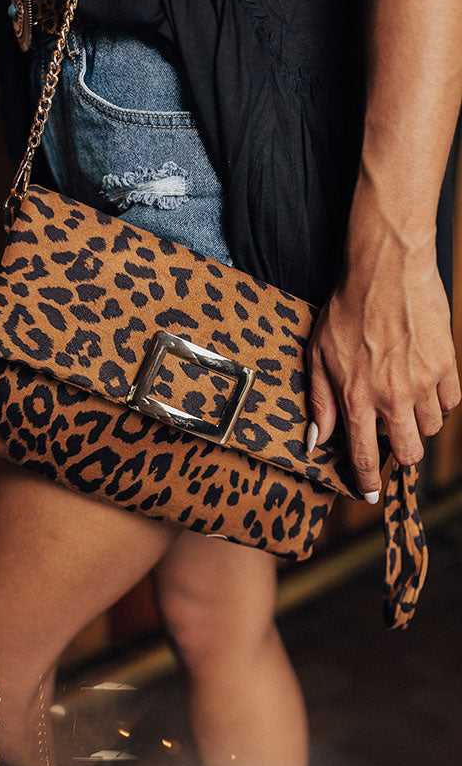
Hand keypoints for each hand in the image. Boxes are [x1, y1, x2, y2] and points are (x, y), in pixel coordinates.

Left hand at [306, 226, 460, 501]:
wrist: (386, 271)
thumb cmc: (346, 308)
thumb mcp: (318, 354)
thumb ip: (320, 401)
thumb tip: (316, 441)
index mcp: (357, 397)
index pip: (364, 456)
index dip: (365, 482)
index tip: (367, 495)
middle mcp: (393, 397)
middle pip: (409, 452)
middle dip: (400, 454)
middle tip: (392, 439)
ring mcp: (424, 382)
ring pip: (431, 429)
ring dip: (418, 424)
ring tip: (404, 401)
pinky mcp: (447, 365)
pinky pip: (452, 403)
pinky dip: (440, 402)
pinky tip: (424, 386)